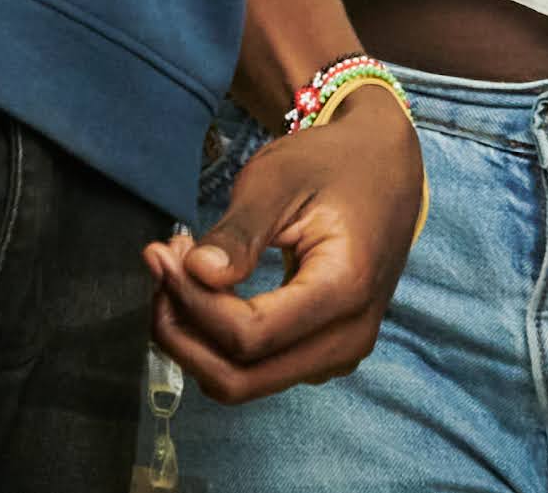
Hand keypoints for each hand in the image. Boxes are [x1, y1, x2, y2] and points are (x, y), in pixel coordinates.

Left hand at [146, 92, 426, 405]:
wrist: (385, 168)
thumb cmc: (333, 164)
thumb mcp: (280, 179)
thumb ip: (238, 233)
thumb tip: (196, 275)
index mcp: (345, 288)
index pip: (249, 335)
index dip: (193, 303)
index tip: (164, 254)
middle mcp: (348, 337)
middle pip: (240, 377)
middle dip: (184, 333)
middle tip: (161, 270)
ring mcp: (341, 354)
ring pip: (244, 383)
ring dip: (196, 341)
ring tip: (178, 276)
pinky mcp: (325, 354)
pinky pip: (259, 372)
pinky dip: (219, 344)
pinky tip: (206, 294)